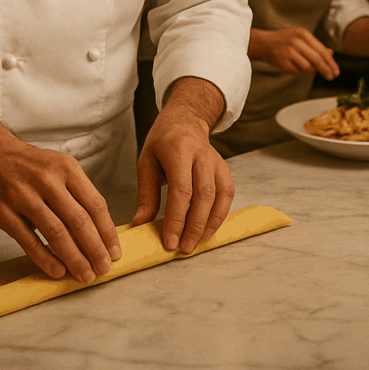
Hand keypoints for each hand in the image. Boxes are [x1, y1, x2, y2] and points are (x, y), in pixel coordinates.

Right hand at [0, 133, 121, 283]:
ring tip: (84, 274)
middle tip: (103, 269)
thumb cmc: (30, 166)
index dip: (107, 231)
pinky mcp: (3, 211)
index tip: (114, 252)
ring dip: (74, 258)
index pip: (94, 204)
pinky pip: (29, 240)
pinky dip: (45, 258)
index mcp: (66, 168)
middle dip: (94, 249)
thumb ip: (78, 194)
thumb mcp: (59, 167)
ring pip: (56, 233)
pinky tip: (57, 270)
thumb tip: (101, 231)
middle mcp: (46, 179)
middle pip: (78, 220)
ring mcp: (23, 195)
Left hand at [131, 78, 233, 254]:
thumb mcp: (146, 161)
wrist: (185, 121)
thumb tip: (140, 224)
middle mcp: (201, 155)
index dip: (177, 219)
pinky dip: (220, 215)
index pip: (181, 189)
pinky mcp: (224, 169)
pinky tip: (208, 230)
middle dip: (194, 226)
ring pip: (219, 196)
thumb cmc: (163, 142)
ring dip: (209, 224)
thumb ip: (146, 194)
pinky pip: (227, 195)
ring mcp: (216, 161)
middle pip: (203, 195)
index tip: (170, 242)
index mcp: (178, 150)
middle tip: (183, 248)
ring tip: (195, 244)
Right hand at [252, 27, 338, 81]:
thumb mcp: (301, 38)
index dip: (331, 63)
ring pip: (308, 67)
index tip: (336, 71)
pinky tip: (298, 68)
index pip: (322, 50)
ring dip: (311, 71)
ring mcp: (288, 51)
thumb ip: (316, 46)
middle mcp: (296, 41)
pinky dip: (300, 73)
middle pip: (317, 59)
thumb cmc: (284, 40)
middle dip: (326, 70)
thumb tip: (331, 54)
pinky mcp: (282, 61)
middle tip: (331, 77)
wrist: (263, 43)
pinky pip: (297, 72)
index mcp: (303, 34)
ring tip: (309, 70)